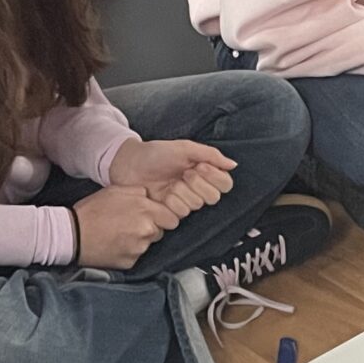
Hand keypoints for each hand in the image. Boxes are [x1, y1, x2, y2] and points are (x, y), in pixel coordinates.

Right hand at [72, 184, 179, 268]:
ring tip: (118, 234)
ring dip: (138, 240)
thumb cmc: (92, 210)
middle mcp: (147, 231)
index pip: (172, 219)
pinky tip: (114, 245)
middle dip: (150, 228)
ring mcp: (139, 249)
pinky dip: (127, 252)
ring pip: (147, 245)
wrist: (72, 234)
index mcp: (146, 211)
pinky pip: (135, 256)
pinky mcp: (130, 263)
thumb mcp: (116, 190)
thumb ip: (140, 192)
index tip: (154, 217)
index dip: (163, 217)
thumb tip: (152, 197)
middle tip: (130, 224)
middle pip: (160, 232)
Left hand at [107, 137, 235, 219]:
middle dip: (197, 184)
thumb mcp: (185, 148)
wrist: (130, 165)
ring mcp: (184, 201)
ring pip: (197, 205)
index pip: (225, 184)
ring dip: (182, 192)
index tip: (199, 166)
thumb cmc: (156, 153)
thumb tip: (233, 165)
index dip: (215, 177)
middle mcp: (197, 188)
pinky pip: (181, 214)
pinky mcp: (171, 212)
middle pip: (213, 197)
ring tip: (169, 183)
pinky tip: (161, 195)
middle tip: (183, 174)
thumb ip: (211, 154)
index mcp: (204, 172)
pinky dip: (171, 203)